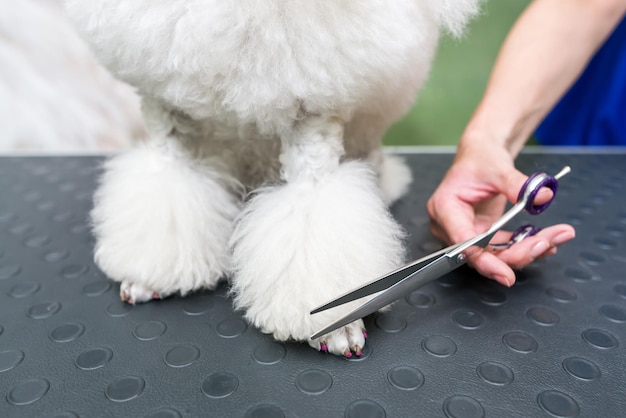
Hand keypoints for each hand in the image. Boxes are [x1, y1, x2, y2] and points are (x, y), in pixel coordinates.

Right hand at [426, 145, 574, 286]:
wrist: (481, 156)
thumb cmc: (480, 159)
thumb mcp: (498, 168)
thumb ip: (518, 184)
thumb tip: (541, 196)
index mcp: (445, 208)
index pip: (463, 242)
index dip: (484, 261)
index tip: (506, 274)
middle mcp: (451, 226)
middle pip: (482, 254)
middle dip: (517, 253)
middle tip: (547, 242)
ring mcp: (466, 233)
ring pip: (495, 255)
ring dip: (526, 250)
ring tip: (556, 236)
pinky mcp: (481, 235)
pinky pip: (502, 248)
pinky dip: (524, 245)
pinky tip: (545, 239)